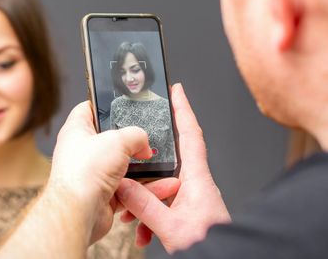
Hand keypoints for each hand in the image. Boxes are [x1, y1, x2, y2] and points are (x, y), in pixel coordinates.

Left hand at [48, 101, 178, 243]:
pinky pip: (128, 188)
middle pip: (111, 140)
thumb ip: (136, 135)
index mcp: (77, 131)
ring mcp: (93, 174)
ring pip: (123, 166)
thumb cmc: (84, 172)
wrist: (79, 212)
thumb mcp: (117, 140)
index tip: (120, 104)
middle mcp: (83, 152)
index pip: (88, 109)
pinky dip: (143, 188)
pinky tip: (158, 185)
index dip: (103, 104)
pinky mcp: (104, 194)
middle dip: (131, 141)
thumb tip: (144, 144)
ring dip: (142, 167)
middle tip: (147, 138)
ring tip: (159, 163)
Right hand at [117, 83, 230, 252]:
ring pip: (161, 187)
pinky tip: (143, 232)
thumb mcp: (171, 227)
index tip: (176, 91)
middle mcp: (195, 185)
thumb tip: (124, 185)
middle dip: (145, 164)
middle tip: (129, 157)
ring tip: (131, 215)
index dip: (183, 110)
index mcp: (197, 180)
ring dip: (143, 200)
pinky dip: (149, 216)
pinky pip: (163, 205)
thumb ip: (146, 205)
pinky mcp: (186, 212)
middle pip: (167, 161)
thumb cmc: (211, 246)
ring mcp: (190, 199)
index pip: (191, 135)